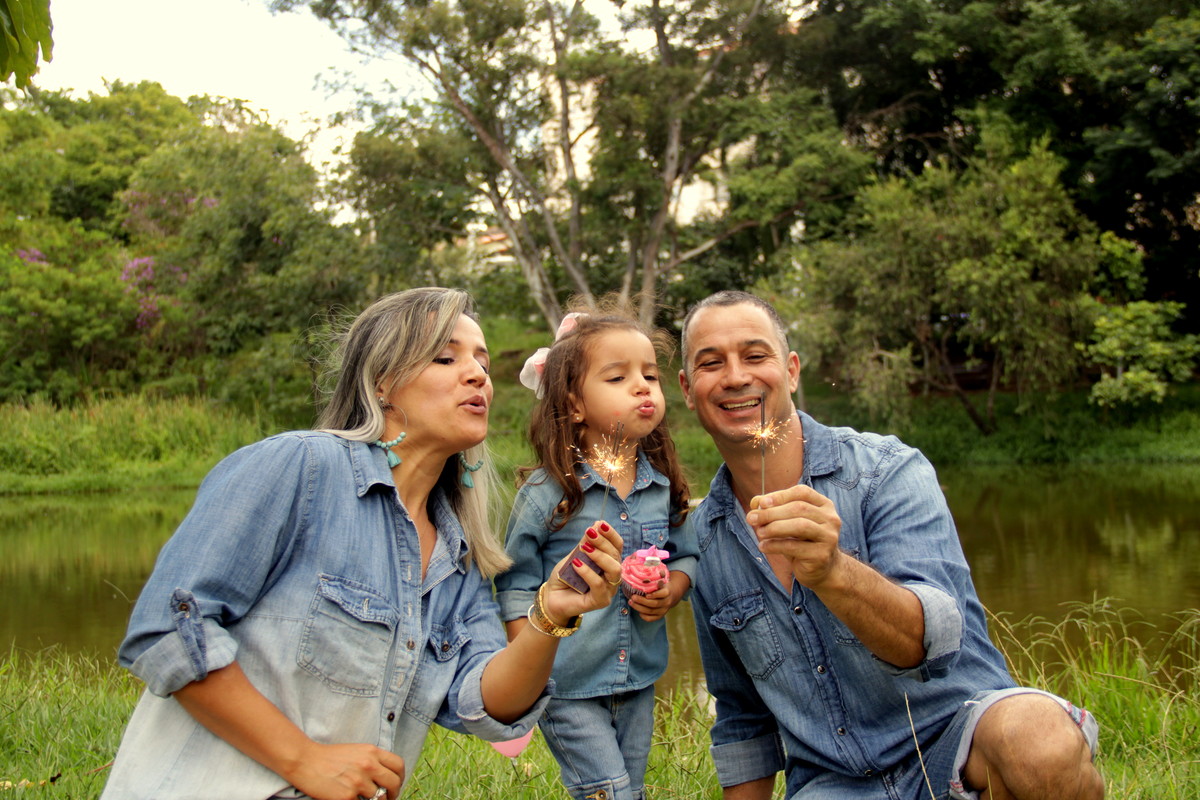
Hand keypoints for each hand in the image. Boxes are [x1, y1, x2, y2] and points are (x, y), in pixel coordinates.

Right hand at [285, 741, 403, 799]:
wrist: (306, 761)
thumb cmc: (330, 757)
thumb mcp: (357, 751)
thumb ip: (373, 761)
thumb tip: (386, 778)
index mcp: (372, 752)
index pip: (398, 765)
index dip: (400, 778)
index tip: (396, 785)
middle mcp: (368, 765)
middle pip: (394, 783)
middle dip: (393, 794)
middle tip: (387, 798)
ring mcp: (358, 781)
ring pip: (378, 797)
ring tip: (364, 798)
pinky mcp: (347, 796)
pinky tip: (349, 797)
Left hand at [543, 521, 622, 622]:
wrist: (552, 597)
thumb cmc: (566, 577)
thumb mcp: (574, 556)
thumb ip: (585, 544)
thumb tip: (596, 525)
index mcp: (609, 564)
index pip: (617, 547)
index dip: (611, 535)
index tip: (600, 524)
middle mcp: (613, 577)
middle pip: (616, 556)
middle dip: (603, 542)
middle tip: (590, 532)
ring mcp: (609, 590)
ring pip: (614, 570)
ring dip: (599, 556)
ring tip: (584, 548)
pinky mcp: (601, 601)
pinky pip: (599, 584)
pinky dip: (587, 572)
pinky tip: (576, 564)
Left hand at [627, 569, 683, 621]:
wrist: (672, 594)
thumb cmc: (662, 584)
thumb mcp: (661, 577)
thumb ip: (655, 572)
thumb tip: (642, 558)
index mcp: (668, 591)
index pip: (663, 594)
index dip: (655, 594)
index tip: (646, 594)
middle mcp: (667, 602)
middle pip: (654, 604)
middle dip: (642, 601)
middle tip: (632, 597)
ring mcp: (664, 610)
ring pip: (651, 611)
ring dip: (640, 608)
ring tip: (631, 602)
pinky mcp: (660, 615)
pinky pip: (652, 618)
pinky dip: (644, 616)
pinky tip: (638, 611)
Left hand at [747, 484, 842, 588]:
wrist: (822, 570)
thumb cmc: (802, 541)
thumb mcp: (788, 523)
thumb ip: (774, 510)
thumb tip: (754, 502)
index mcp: (824, 505)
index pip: (802, 492)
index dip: (780, 496)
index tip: (761, 503)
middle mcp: (831, 519)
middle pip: (799, 508)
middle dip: (772, 513)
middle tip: (751, 518)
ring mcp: (828, 537)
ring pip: (800, 526)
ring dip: (774, 528)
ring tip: (758, 532)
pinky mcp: (822, 555)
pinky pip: (795, 547)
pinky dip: (775, 545)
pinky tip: (763, 546)